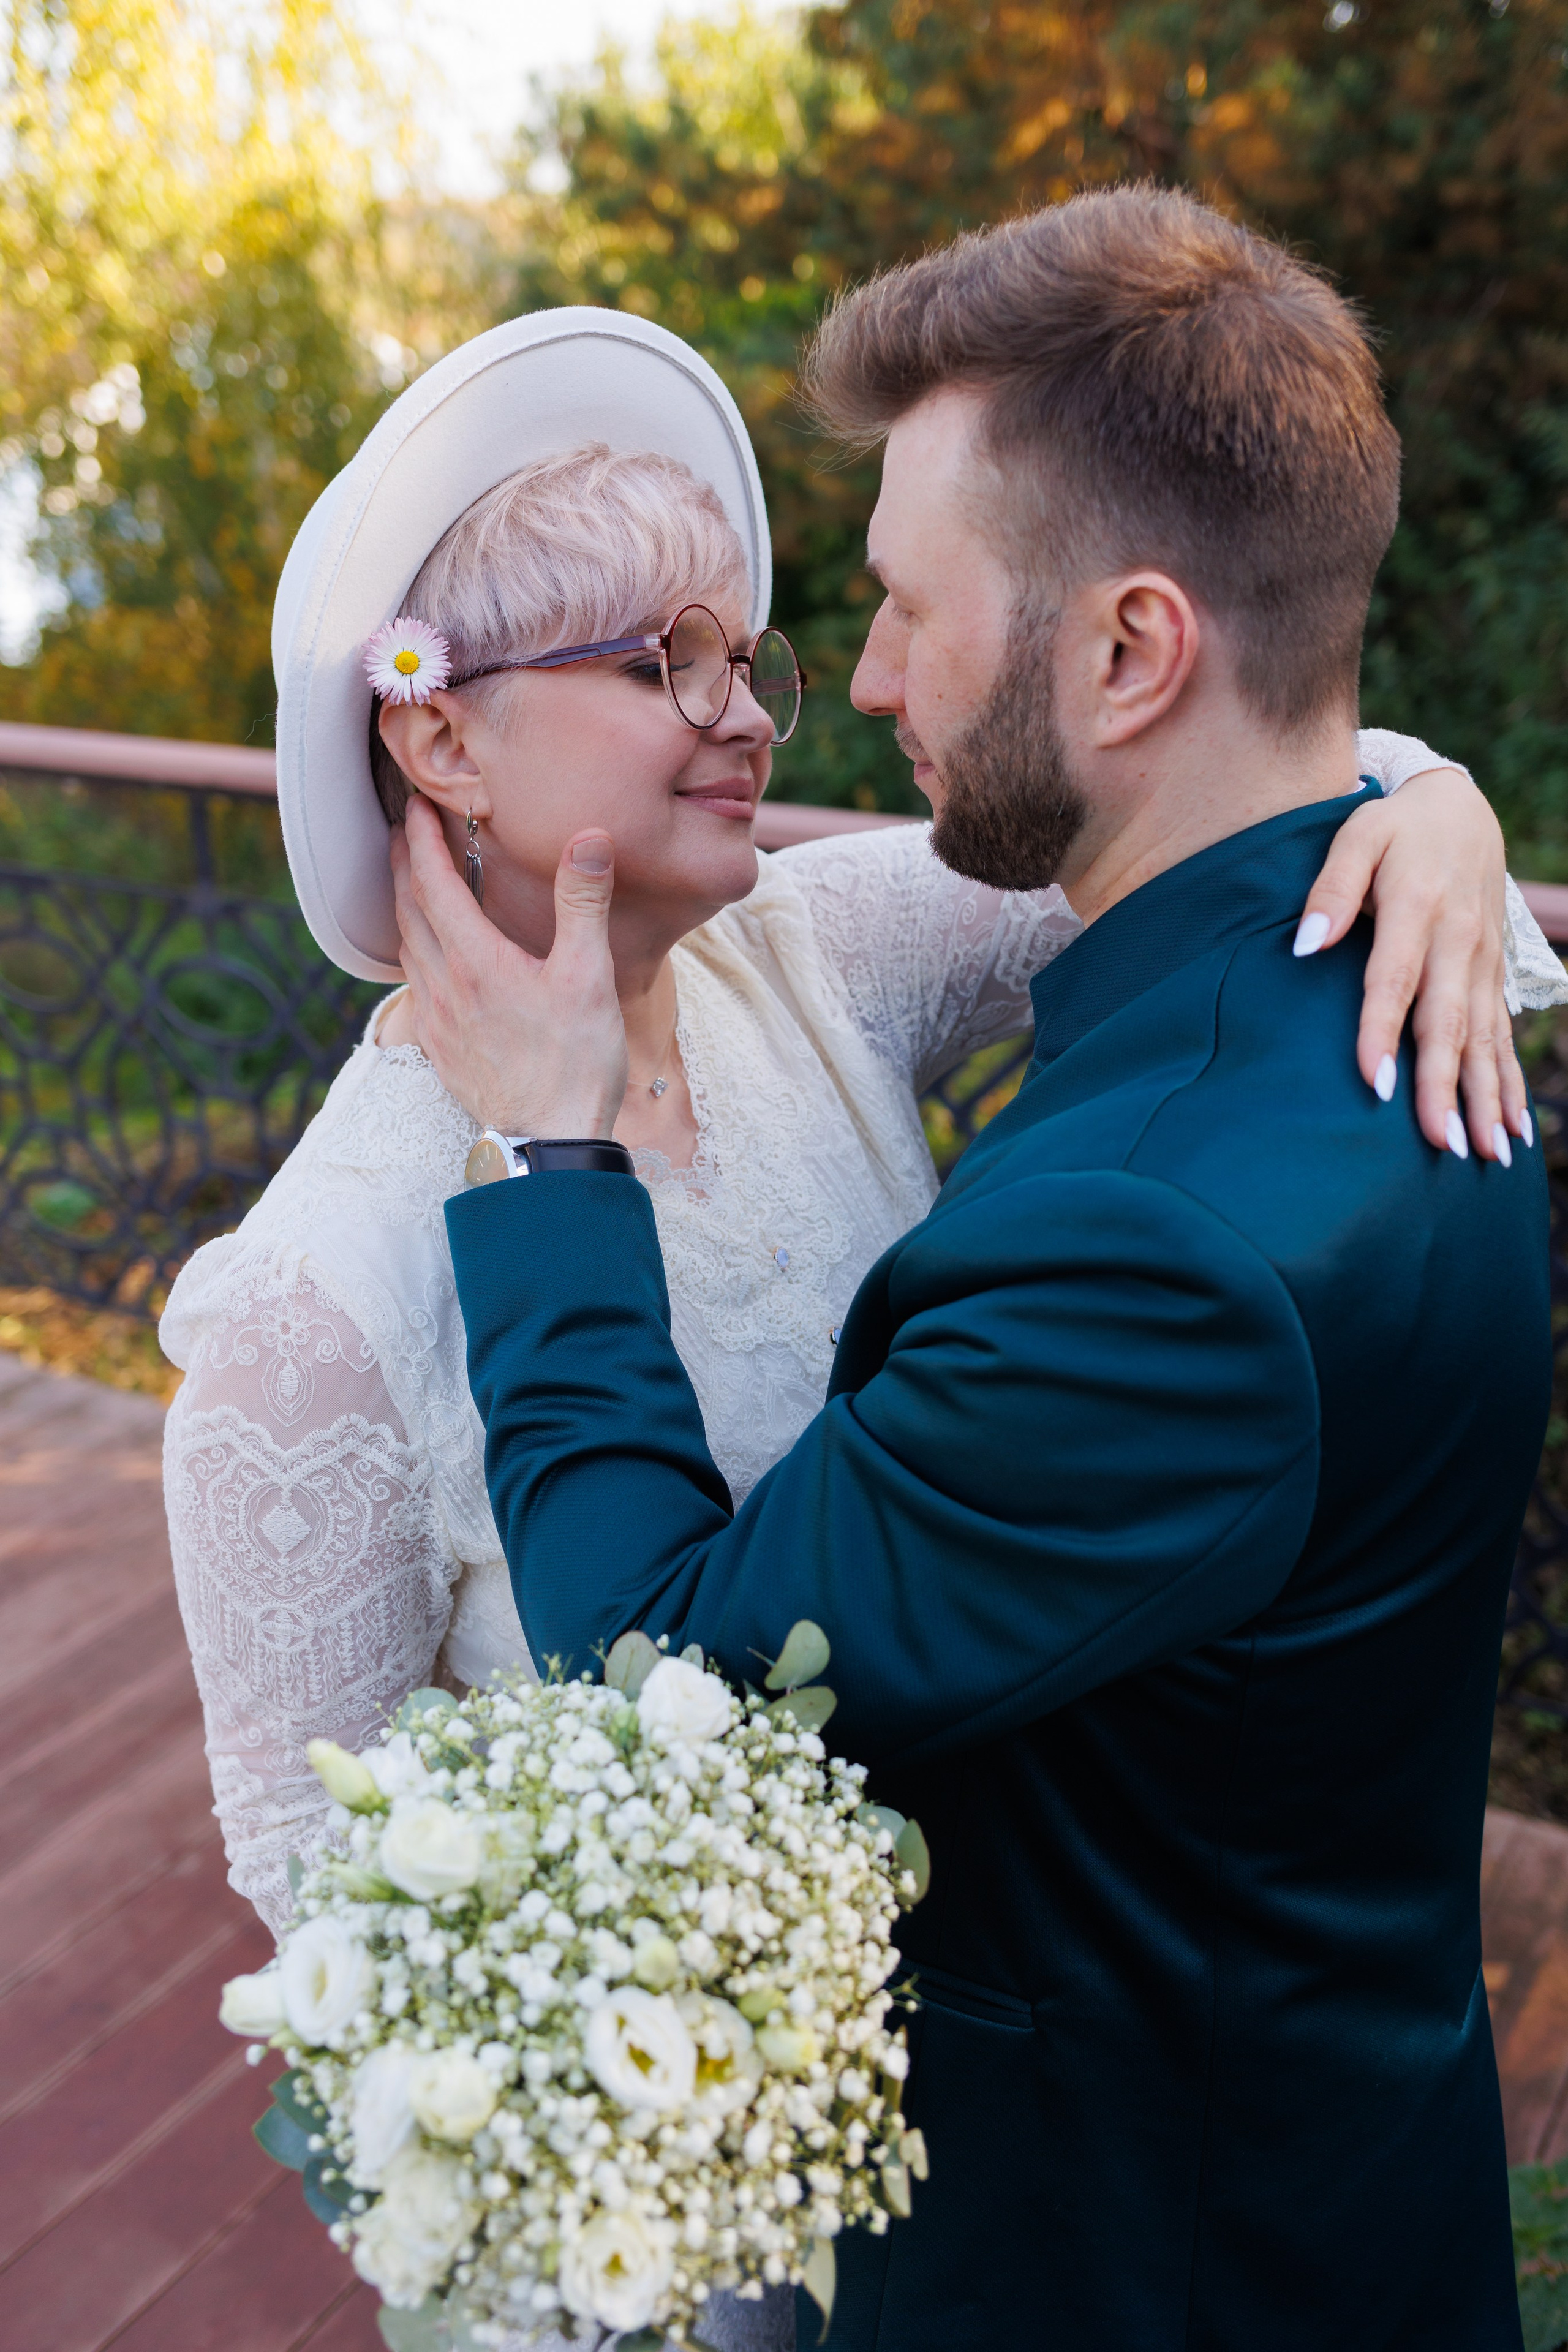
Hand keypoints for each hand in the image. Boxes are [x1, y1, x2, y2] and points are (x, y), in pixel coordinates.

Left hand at [391, 795, 628, 1137]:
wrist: (551, 1143)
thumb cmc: (575, 1062)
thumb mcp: (589, 976)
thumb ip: (582, 903)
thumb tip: (588, 840)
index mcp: (476, 961)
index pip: (433, 883)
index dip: (419, 840)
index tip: (415, 808)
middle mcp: (444, 987)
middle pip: (407, 912)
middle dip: (401, 866)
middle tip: (400, 833)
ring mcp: (438, 1022)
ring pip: (406, 950)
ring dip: (404, 909)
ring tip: (411, 886)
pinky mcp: (441, 1050)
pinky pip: (414, 988)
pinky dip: (414, 955)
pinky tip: (428, 960)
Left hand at [1294, 766, 1524, 1161]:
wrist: (1460, 811)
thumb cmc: (1394, 829)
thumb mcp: (1356, 836)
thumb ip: (1330, 888)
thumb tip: (1305, 945)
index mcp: (1416, 908)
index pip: (1395, 980)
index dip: (1384, 1032)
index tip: (1377, 1083)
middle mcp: (1458, 942)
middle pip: (1448, 1023)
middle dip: (1445, 1086)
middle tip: (1442, 1144)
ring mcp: (1482, 963)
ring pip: (1484, 1039)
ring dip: (1485, 1098)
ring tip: (1485, 1153)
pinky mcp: (1493, 976)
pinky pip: (1503, 1037)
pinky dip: (1509, 1084)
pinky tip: (1512, 1130)